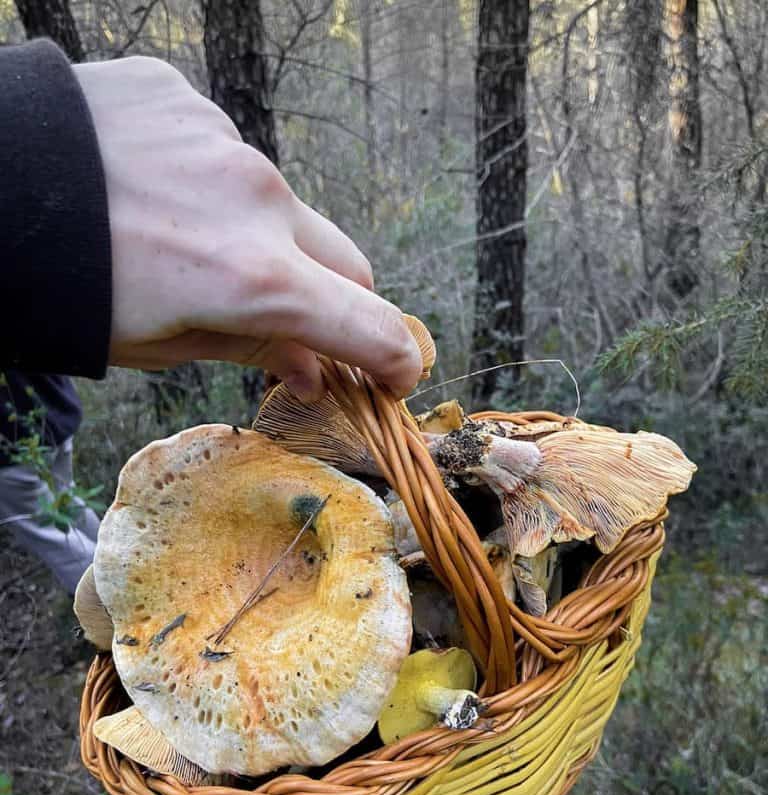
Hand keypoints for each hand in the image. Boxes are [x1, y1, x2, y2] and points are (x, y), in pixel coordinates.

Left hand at [72, 57, 420, 399]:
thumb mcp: (161, 343)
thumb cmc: (66, 290)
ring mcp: (226, 142)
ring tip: (188, 251)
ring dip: (264, 240)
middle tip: (296, 327)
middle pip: (348, 261)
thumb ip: (253, 350)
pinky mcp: (188, 102)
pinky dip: (214, 189)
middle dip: (337, 302)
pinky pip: (227, 155)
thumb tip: (310, 371)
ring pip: (282, 207)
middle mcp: (260, 202)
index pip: (369, 325)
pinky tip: (157, 197)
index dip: (395, 360)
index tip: (393, 379)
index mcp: (256, 279)